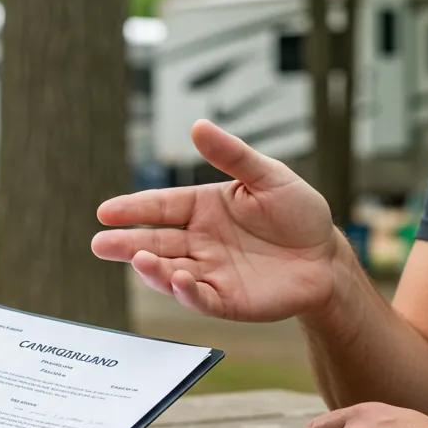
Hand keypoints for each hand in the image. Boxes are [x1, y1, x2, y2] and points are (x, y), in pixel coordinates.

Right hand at [91, 119, 340, 320]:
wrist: (328, 257)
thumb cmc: (298, 213)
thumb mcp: (268, 176)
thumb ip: (232, 155)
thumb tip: (198, 126)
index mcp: (202, 209)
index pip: (160, 207)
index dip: (133, 209)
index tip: (105, 212)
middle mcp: (199, 242)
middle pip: (155, 242)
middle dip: (126, 244)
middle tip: (100, 244)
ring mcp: (209, 272)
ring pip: (170, 271)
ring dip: (152, 268)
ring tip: (139, 260)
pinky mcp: (226, 300)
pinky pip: (201, 298)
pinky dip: (186, 292)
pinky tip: (177, 280)